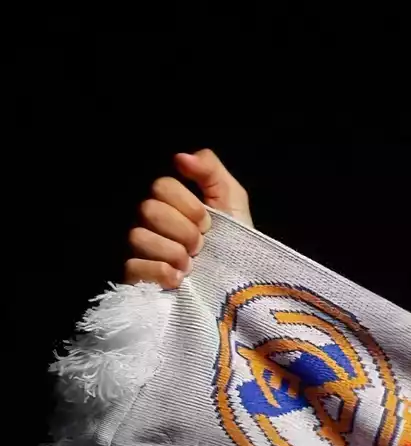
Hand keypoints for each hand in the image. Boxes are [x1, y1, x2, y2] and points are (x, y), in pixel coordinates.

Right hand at [125, 149, 253, 287]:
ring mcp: (140, 251)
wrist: (242, 288)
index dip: (189, 206)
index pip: (161, 186)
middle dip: (185, 231)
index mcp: (171, 204)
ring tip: (192, 266)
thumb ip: (210, 171)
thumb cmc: (237, 242)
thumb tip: (181, 157)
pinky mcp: (136, 279)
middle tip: (201, 246)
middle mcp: (150, 224)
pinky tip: (179, 280)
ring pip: (138, 237)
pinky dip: (161, 274)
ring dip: (175, 254)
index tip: (209, 223)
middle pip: (148, 209)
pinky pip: (132, 267)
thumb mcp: (232, 201)